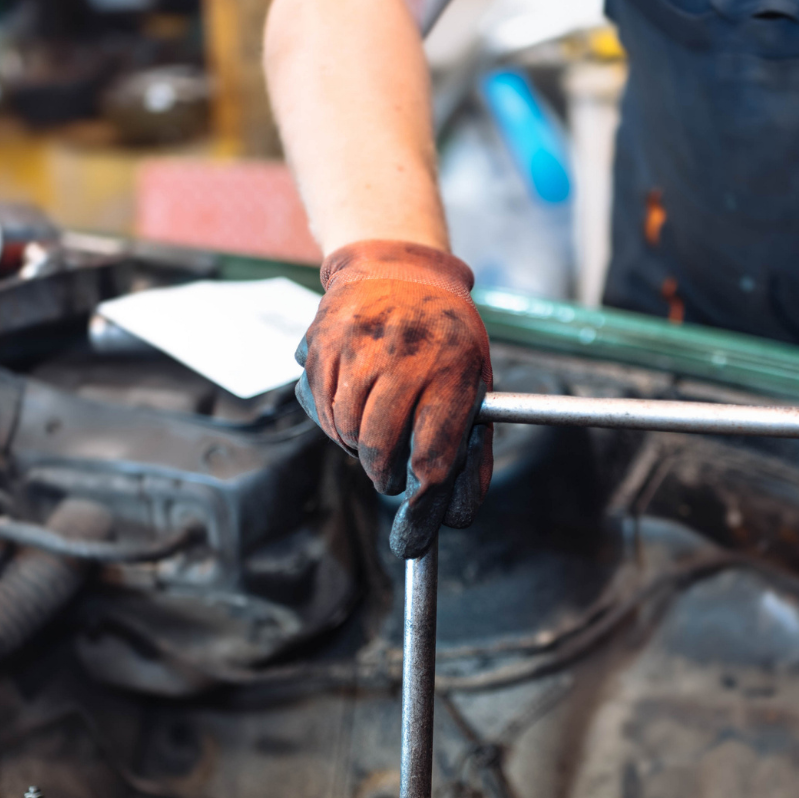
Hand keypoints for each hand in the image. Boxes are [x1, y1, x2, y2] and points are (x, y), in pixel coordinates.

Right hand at [295, 240, 493, 557]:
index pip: (433, 456)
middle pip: (381, 449)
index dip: (423, 504)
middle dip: (383, 476)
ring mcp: (359, 346)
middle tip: (391, 476)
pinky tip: (352, 408)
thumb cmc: (446, 338)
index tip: (414, 529)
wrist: (397, 268)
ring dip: (357, 449)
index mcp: (453, 369)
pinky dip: (334, 424)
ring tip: (374, 433)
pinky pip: (321, 408)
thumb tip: (456, 515)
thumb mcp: (477, 382)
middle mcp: (405, 354)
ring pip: (346, 432)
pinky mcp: (323, 342)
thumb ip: (471, 450)